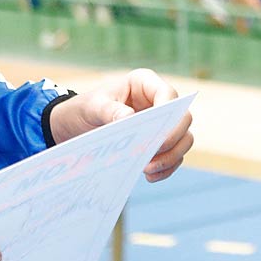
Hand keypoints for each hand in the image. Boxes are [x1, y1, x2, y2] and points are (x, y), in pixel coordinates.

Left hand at [48, 68, 192, 180]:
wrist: (76, 126)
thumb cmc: (86, 109)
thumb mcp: (92, 107)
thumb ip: (109, 110)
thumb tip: (129, 118)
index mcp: (145, 84)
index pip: (169, 95)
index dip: (169, 112)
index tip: (155, 132)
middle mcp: (159, 102)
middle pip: (184, 119)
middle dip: (172, 139)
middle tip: (152, 155)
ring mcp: (163, 124)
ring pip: (184, 140)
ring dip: (171, 157)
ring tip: (148, 169)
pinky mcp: (161, 144)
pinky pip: (174, 157)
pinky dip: (166, 168)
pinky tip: (149, 177)